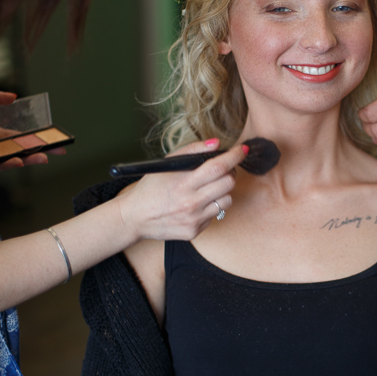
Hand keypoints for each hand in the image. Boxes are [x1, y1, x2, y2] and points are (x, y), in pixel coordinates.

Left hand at [0, 91, 55, 169]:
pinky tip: (19, 161)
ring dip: (29, 161)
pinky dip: (9, 164)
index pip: (24, 140)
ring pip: (13, 161)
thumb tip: (14, 97)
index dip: (40, 141)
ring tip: (44, 158)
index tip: (56, 140)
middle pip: (23, 152)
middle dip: (41, 152)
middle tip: (59, 150)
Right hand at [116, 140, 246, 242]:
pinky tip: (197, 203)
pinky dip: (211, 206)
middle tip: (222, 169)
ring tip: (207, 188)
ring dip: (223, 191)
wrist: (135, 217)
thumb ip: (192, 151)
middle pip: (228, 184)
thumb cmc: (151, 187)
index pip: (218, 167)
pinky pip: (215, 215)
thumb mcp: (166, 164)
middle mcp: (191, 203)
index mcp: (183, 183)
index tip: (242, 151)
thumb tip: (216, 144)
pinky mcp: (195, 231)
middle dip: (230, 172)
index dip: (234, 157)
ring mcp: (194, 219)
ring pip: (227, 200)